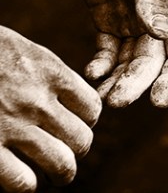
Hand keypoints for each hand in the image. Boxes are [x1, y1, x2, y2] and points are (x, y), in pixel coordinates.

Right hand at [0, 26, 101, 192]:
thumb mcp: (25, 51)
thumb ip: (50, 74)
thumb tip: (72, 98)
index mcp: (50, 72)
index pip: (92, 107)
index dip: (88, 120)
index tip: (77, 122)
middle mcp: (36, 100)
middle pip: (82, 139)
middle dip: (78, 149)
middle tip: (67, 150)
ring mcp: (12, 125)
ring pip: (61, 163)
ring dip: (61, 172)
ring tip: (53, 174)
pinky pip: (22, 181)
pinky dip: (26, 184)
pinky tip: (22, 177)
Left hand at [65, 0, 167, 107]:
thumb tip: (161, 34)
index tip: (159, 100)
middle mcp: (159, 19)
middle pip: (153, 63)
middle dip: (137, 83)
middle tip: (116, 101)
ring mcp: (133, 21)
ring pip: (130, 62)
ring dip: (118, 81)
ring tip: (102, 97)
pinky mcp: (109, 20)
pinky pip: (108, 51)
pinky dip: (101, 66)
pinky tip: (92, 73)